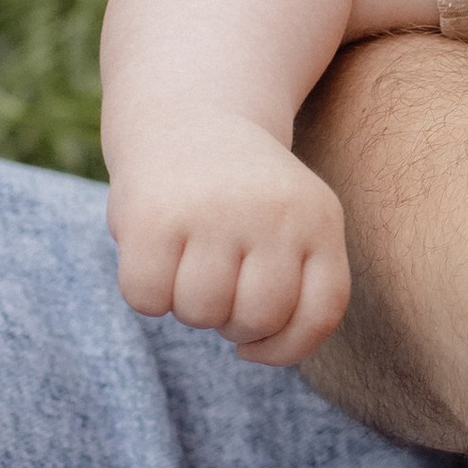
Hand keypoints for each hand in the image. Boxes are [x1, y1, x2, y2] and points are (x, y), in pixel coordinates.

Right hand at [108, 112, 350, 367]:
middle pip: (257, 319)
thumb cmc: (246, 199)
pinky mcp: (153, 215)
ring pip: (201, 312)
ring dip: (188, 307)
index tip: (258, 343)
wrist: (189, 116)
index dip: (287, 347)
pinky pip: (148, 298)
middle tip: (221, 289)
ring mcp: (213, 210)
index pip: (320, 313)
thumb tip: (259, 351)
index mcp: (319, 218)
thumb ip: (296, 287)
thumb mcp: (294, 226)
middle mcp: (273, 211)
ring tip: (190, 267)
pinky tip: (155, 260)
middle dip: (233, 324)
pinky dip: (146, 295)